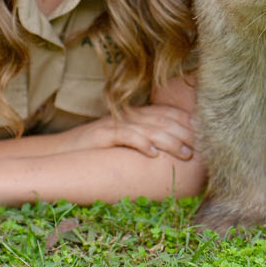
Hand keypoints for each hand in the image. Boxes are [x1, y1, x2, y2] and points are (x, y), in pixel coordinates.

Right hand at [61, 104, 194, 159]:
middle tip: (202, 148)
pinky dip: (141, 143)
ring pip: (149, 128)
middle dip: (185, 133)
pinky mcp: (102, 135)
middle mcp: (128, 116)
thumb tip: (171, 153)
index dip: (186, 121)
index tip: (206, 134)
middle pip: (162, 120)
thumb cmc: (95, 151)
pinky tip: (153, 153)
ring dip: (170, 141)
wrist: (60, 151)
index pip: (166, 113)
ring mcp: (115, 124)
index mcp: (135, 115)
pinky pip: (125, 136)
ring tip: (185, 153)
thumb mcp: (123, 143)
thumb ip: (144, 140)